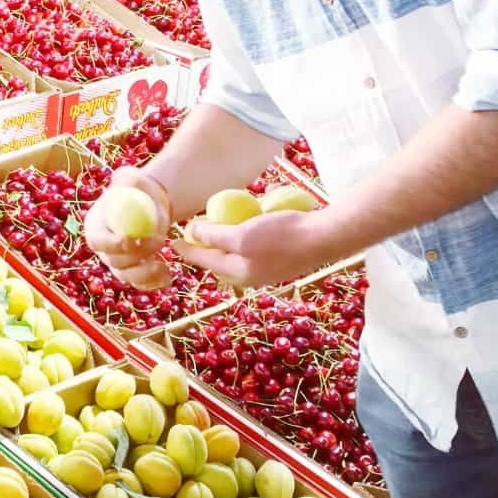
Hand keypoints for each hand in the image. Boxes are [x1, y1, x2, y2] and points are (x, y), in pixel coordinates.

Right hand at [84, 166, 173, 290]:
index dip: (111, 244)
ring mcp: (117, 262)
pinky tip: (168, 277)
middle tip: (158, 241)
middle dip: (136, 256)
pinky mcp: (134, 272)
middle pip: (113, 261)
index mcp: (95, 226)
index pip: (97, 241)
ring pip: (127, 276)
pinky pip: (141, 284)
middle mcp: (103, 248)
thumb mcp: (131, 178)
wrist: (153, 206)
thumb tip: (123, 182)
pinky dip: (154, 283)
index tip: (131, 240)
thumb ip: (125, 178)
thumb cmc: (139, 190)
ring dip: (145, 274)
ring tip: (163, 265)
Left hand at [172, 209, 334, 288]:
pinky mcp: (280, 258)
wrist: (325, 237)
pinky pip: (254, 248)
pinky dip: (245, 237)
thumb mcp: (242, 235)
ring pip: (237, 255)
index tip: (173, 241)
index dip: (188, 249)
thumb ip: (215, 236)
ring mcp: (267, 269)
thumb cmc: (282, 236)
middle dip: (206, 248)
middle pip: (219, 260)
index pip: (204, 261)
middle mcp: (251, 275)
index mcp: (238, 273)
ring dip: (226, 242)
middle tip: (194, 231)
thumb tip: (192, 232)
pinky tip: (248, 222)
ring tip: (217, 226)